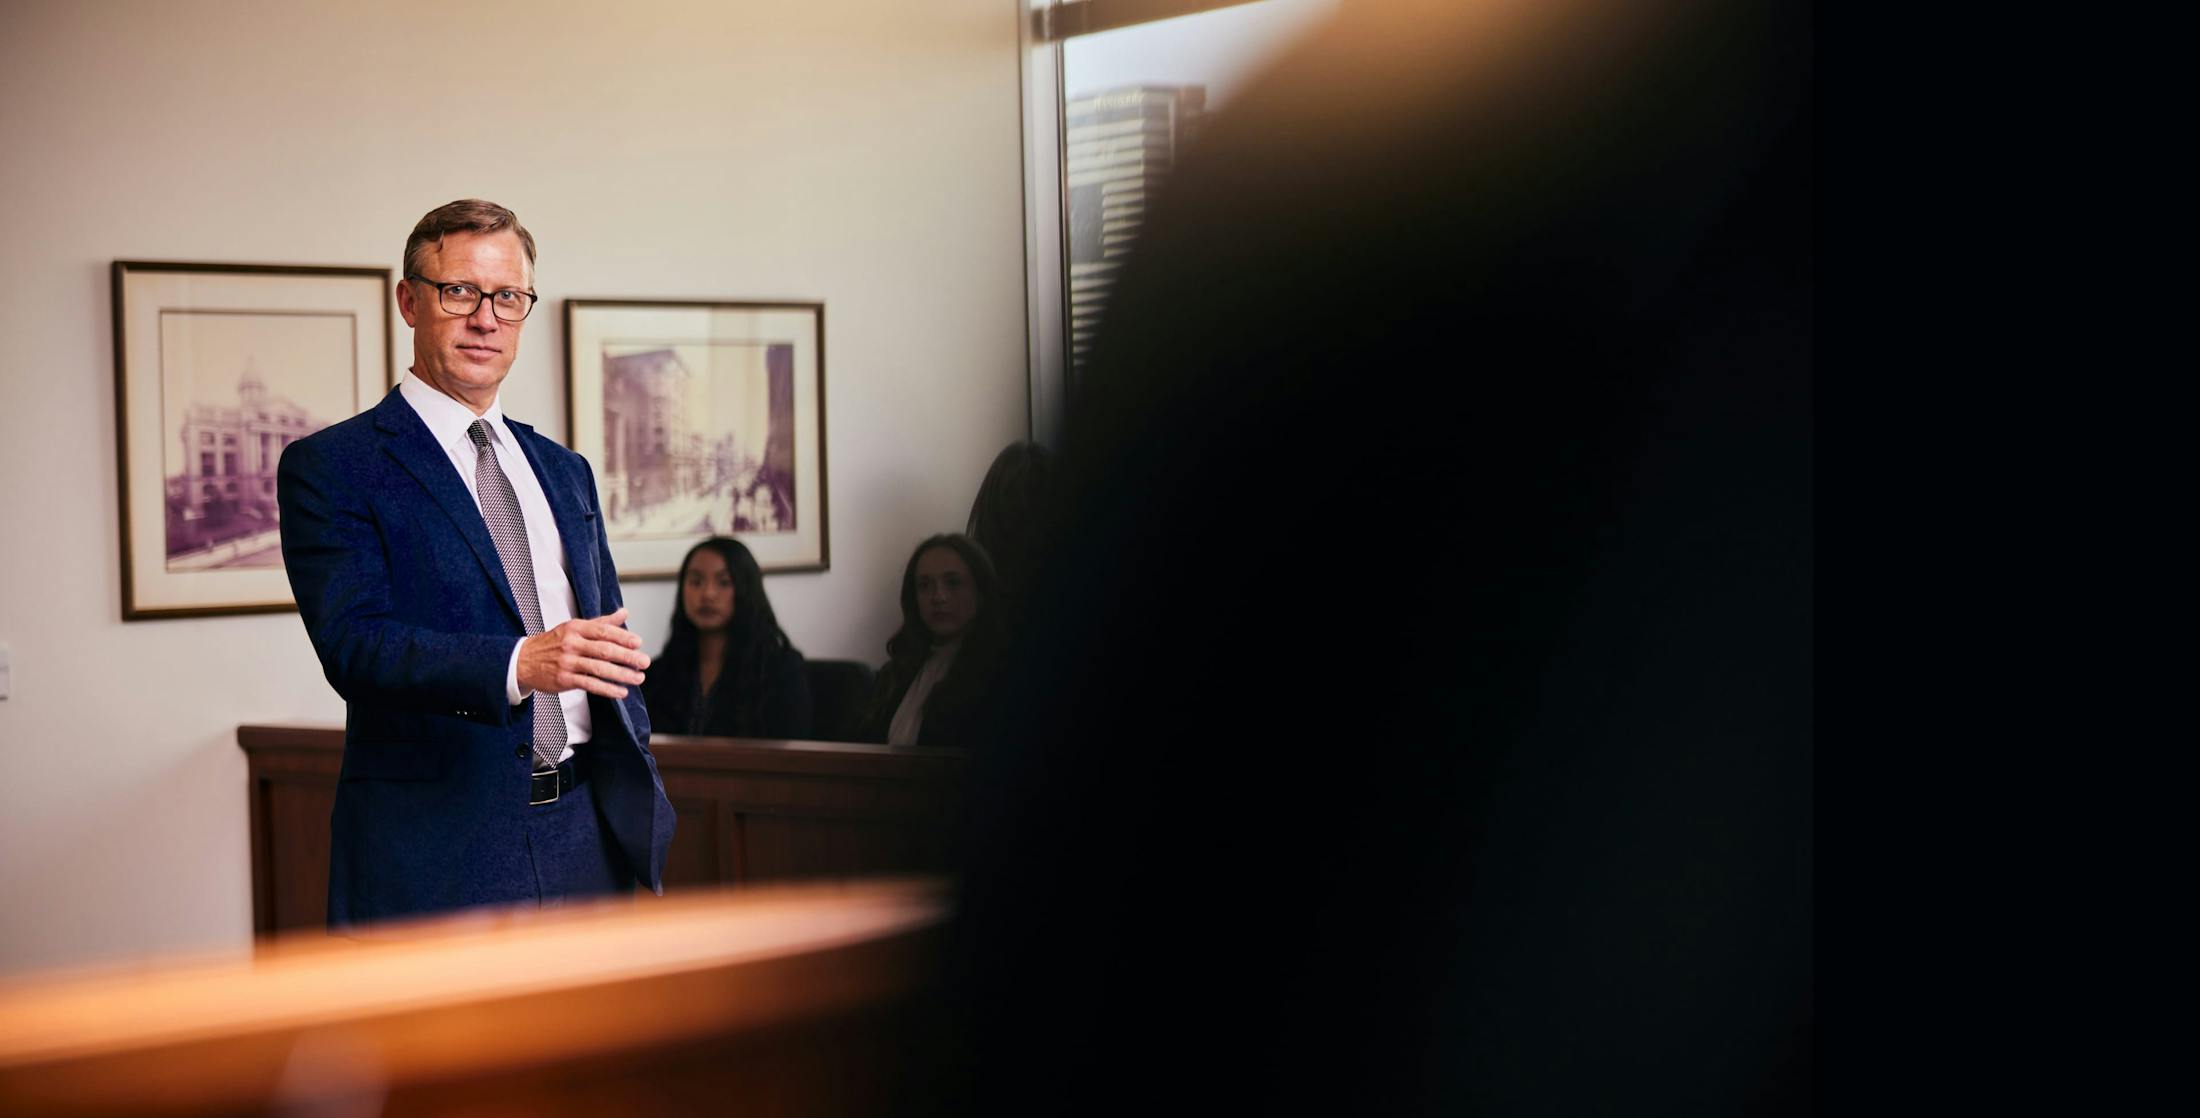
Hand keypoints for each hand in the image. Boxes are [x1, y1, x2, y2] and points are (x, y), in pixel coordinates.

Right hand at [517, 606, 649, 699]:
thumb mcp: (574, 628)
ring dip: (621, 674)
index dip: (622, 637)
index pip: (603, 631)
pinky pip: (590, 684)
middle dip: (627, 656)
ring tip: (638, 678)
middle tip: (645, 662)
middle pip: (604, 649)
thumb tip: (625, 613)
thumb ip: (601, 622)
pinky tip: (621, 692)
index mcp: (576, 628)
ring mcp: (567, 662)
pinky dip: (607, 689)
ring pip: (599, 668)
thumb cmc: (554, 642)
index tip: (638, 643)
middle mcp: (571, 643)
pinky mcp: (564, 679)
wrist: (523, 660)